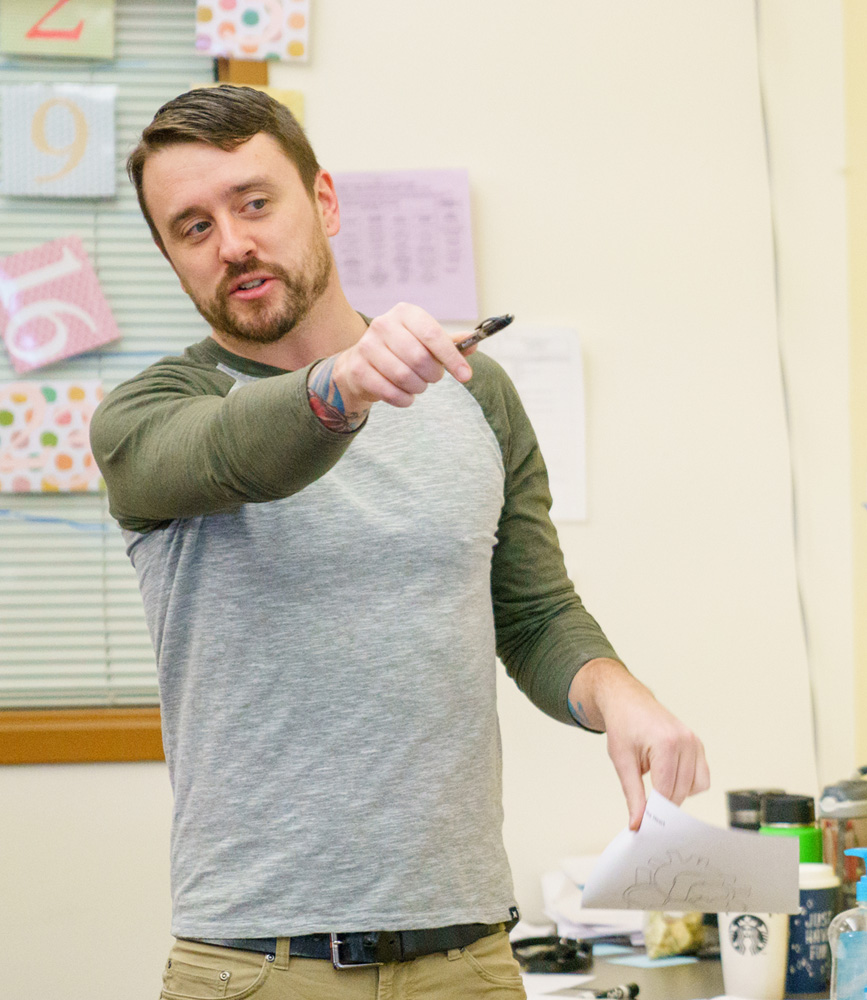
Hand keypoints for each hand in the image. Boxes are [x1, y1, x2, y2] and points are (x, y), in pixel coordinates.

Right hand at [332, 302, 473, 410]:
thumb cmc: (400, 351)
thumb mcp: (425, 342)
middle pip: (419, 358)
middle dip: (433, 375)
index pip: (433, 335)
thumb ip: (450, 344)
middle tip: (432, 377)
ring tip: (418, 384)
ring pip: (405, 377)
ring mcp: (367, 346)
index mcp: (404, 313)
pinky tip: (406, 395)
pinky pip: (390, 392)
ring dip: (418, 387)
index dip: (452, 358)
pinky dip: (404, 399)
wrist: (361, 364)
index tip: (466, 376)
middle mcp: (383, 324)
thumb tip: (474, 343)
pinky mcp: (358, 369)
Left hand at [569, 659, 709, 829]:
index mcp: (667, 743)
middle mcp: (686, 742)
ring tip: (654, 781)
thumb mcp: (622, 761)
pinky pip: (701, 777)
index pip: (666, 791)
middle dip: (663, 805)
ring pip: (695, 788)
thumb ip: (633, 795)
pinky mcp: (698, 745)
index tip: (643, 824)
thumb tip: (637, 824)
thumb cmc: (623, 726)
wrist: (627, 701)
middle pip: (681, 792)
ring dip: (676, 793)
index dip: (654, 811)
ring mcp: (695, 742)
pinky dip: (687, 784)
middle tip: (645, 808)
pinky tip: (668, 775)